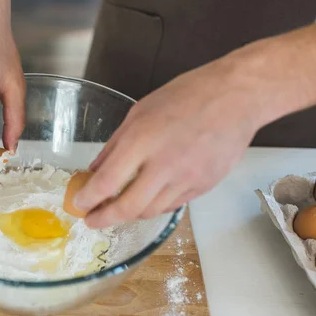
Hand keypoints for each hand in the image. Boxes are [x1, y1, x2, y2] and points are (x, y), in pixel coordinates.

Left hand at [75, 22, 315, 228]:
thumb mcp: (140, 111)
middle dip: (104, 219)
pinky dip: (153, 206)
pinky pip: (171, 206)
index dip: (87, 199)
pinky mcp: (203, 186)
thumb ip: (115, 145)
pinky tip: (146, 198)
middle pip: (127, 208)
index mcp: (142, 140)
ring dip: (129, 213)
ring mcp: (186, 179)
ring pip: (149, 212)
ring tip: (117, 207)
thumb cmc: (186, 95)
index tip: (78, 204)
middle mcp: (164, 165)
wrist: (237, 97)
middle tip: (92, 220)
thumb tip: (94, 171)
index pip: (106, 183)